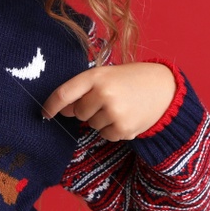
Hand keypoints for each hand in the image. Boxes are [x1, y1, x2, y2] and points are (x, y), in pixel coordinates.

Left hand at [39, 61, 175, 139]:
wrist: (164, 89)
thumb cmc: (131, 79)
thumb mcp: (107, 75)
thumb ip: (83, 89)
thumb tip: (61, 111)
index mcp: (96, 76)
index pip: (64, 94)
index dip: (50, 106)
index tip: (44, 114)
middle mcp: (103, 93)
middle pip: (78, 112)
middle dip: (87, 109)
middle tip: (106, 99)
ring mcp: (114, 112)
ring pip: (92, 125)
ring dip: (101, 119)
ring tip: (120, 106)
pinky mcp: (123, 128)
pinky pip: (105, 135)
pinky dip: (113, 129)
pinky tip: (126, 116)